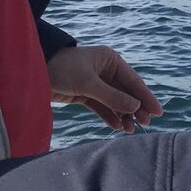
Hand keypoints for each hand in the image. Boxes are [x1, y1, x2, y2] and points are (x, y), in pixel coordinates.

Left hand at [48, 45, 162, 132]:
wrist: (32, 71)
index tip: (158, 112)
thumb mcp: (88, 82)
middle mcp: (106, 71)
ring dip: (123, 115)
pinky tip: (116, 126)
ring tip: (129, 130)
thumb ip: (112, 96)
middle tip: (145, 124)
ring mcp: (96, 83)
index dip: (146, 97)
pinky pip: (102, 107)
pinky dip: (109, 116)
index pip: (133, 81)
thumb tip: (135, 107)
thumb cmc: (62, 69)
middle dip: (135, 109)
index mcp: (111, 60)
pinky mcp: (85, 94)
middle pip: (126, 93)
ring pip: (115, 102)